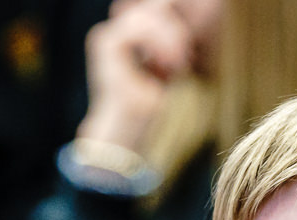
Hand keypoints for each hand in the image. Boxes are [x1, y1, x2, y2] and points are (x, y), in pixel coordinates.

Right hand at [76, 0, 201, 151]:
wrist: (127, 131)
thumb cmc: (146, 105)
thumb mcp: (167, 66)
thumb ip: (173, 42)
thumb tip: (190, 23)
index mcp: (127, 34)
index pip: (158, 10)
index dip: (178, 23)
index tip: (188, 55)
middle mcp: (114, 31)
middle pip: (156, 7)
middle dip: (177, 30)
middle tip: (185, 59)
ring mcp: (108, 35)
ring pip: (149, 13)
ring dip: (171, 36)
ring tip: (177, 63)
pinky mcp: (106, 43)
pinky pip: (140, 27)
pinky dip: (159, 42)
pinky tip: (167, 64)